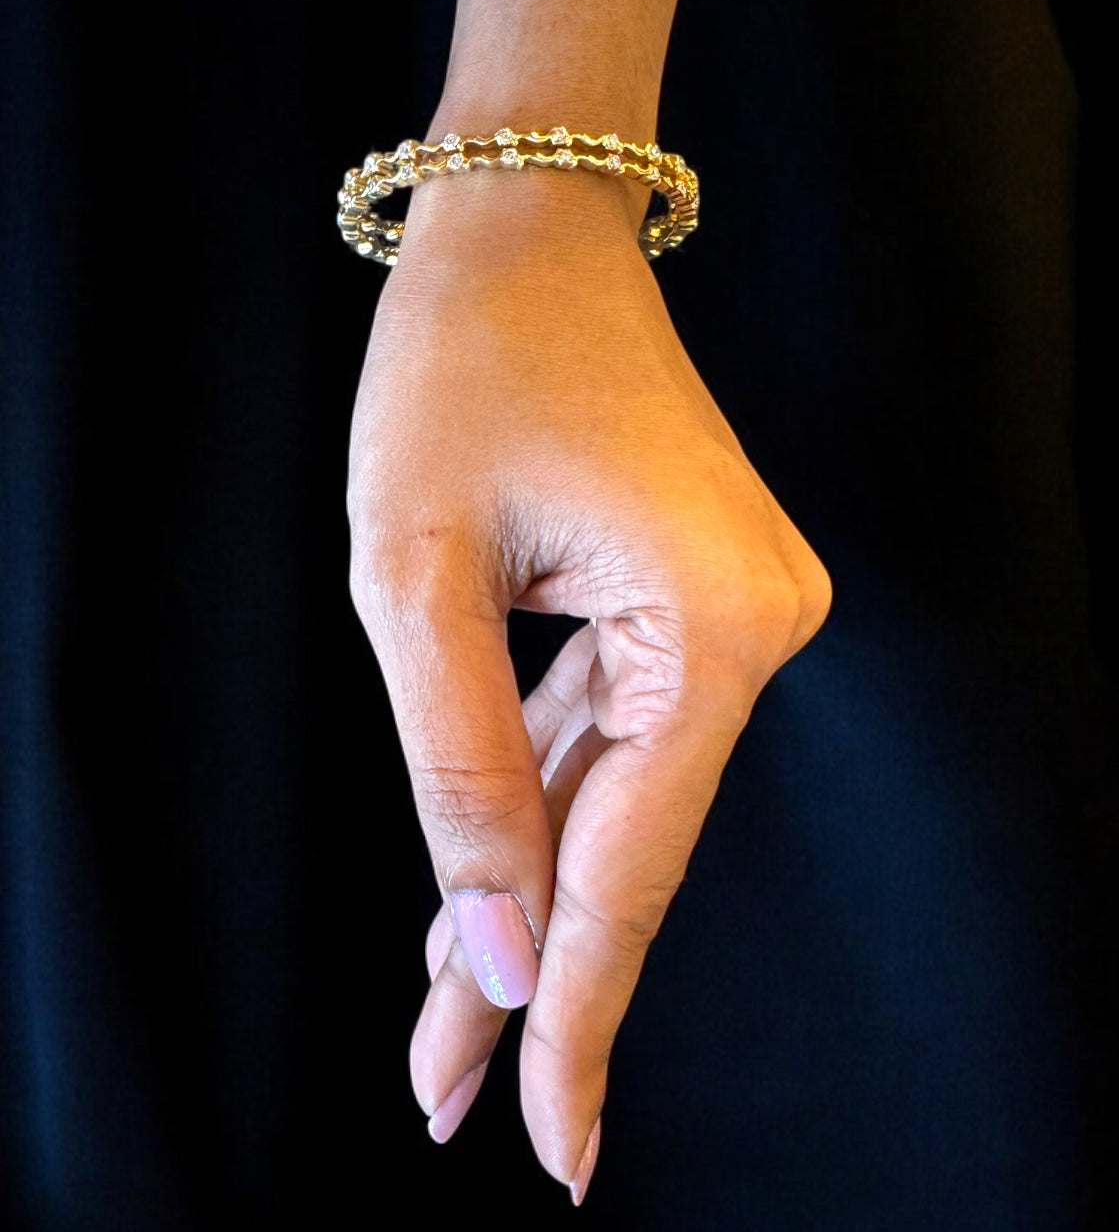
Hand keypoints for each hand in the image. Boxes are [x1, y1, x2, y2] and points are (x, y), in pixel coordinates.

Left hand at [347, 170, 830, 1200]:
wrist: (528, 231)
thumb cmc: (462, 364)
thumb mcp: (414, 575)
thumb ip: (459, 772)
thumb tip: (506, 959)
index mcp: (712, 623)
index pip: (630, 861)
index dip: (580, 1011)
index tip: (552, 1147)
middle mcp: (754, 630)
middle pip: (623, 843)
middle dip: (527, 973)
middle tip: (444, 1103)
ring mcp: (731, 617)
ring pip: (612, 799)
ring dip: (524, 898)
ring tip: (441, 1031)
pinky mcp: (688, 602)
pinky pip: (610, 736)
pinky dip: (540, 809)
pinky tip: (487, 893)